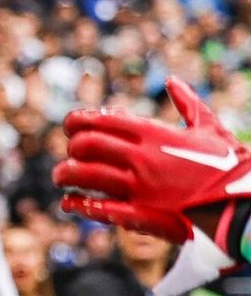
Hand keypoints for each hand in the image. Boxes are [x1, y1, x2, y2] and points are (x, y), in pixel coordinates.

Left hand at [55, 79, 250, 240]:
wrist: (242, 203)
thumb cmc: (229, 164)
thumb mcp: (210, 128)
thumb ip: (188, 103)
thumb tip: (172, 81)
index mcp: (156, 135)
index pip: (104, 121)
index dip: (80, 121)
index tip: (71, 124)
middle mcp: (142, 158)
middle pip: (87, 146)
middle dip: (72, 147)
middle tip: (69, 152)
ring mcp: (138, 187)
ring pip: (85, 175)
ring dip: (66, 175)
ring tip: (62, 177)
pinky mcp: (139, 214)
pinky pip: (98, 208)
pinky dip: (78, 204)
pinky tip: (69, 202)